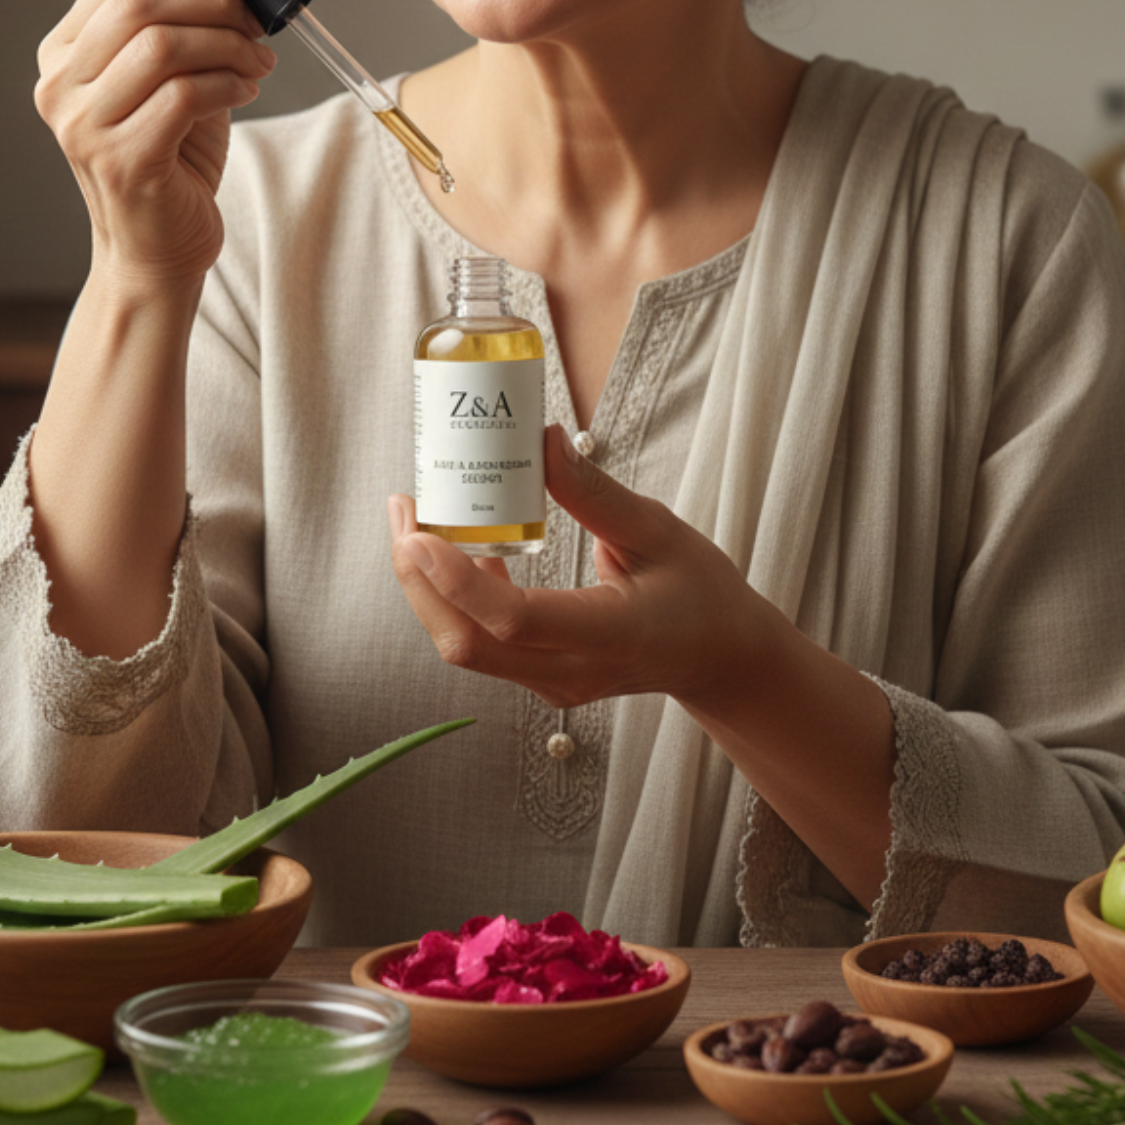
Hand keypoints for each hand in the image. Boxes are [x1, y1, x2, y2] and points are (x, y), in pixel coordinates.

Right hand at [34, 0, 278, 290]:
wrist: (160, 249)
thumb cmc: (174, 158)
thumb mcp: (187, 73)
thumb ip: (204, 12)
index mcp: (66, 50)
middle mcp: (60, 83)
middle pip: (137, 0)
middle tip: (262, 15)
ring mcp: (82, 125)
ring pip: (160, 45)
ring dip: (228, 43)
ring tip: (260, 60)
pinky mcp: (119, 161)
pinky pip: (181, 96)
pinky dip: (227, 83)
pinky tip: (248, 88)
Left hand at [386, 425, 790, 711]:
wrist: (719, 657)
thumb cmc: (700, 593)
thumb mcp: (659, 531)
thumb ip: (594, 493)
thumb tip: (541, 440)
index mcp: (611, 635)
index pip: (515, 619)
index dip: (457, 579)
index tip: (420, 532)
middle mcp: (572, 671)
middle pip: (468, 642)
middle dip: (418, 578)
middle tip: (406, 508)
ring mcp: (552, 684)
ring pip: (466, 647)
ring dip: (427, 587)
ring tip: (416, 519)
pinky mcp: (540, 678)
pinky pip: (482, 643)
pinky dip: (455, 597)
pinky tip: (458, 547)